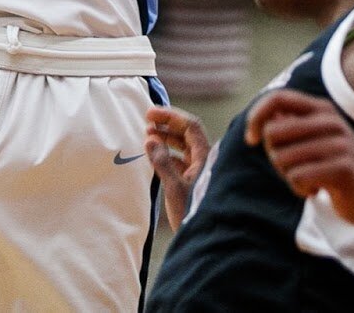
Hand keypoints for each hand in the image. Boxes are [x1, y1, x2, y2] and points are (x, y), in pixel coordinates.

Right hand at [145, 104, 210, 231]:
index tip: (150, 113)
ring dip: (166, 139)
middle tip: (146, 121)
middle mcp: (206, 161)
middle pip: (187, 134)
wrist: (206, 240)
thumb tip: (150, 139)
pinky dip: (167, 155)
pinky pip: (181, 161)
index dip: (170, 116)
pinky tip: (155, 155)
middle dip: (167, 125)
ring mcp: (201, 172)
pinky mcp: (194, 183)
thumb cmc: (193, 214)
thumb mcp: (174, 188)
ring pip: (183, 148)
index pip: (190, 126)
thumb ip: (162, 162)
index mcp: (206, 157)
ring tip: (148, 135)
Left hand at [245, 89, 353, 226]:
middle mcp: (331, 121)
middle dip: (275, 157)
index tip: (251, 139)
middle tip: (295, 168)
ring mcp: (339, 144)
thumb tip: (264, 118)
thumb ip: (292, 127)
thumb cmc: (340, 167)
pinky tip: (317, 190)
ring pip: (283, 159)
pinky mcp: (343, 168)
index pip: (277, 98)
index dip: (256, 116)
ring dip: (289, 177)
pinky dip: (299, 189)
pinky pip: (298, 177)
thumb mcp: (318, 140)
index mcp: (322, 109)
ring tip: (310, 180)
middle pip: (273, 133)